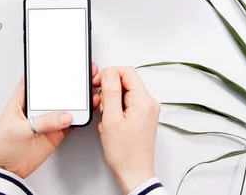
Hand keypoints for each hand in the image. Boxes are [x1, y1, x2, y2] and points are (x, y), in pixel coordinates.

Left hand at [0, 64, 99, 178]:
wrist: (5, 171)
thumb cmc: (1, 146)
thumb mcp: (20, 130)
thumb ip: (43, 122)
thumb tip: (65, 116)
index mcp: (22, 99)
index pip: (34, 79)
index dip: (46, 69)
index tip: (61, 62)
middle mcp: (35, 107)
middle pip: (54, 91)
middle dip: (68, 82)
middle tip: (83, 75)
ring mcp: (46, 120)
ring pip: (65, 106)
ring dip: (77, 100)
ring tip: (89, 92)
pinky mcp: (55, 133)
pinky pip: (70, 123)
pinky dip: (79, 117)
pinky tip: (87, 111)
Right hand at [93, 67, 160, 193]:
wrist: (134, 173)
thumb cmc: (125, 153)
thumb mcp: (111, 119)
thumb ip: (110, 92)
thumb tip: (109, 72)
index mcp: (144, 101)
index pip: (126, 72)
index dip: (109, 74)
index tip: (97, 83)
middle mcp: (148, 103)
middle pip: (125, 81)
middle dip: (109, 91)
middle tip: (101, 106)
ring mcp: (146, 110)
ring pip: (124, 93)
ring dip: (110, 102)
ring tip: (106, 119)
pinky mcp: (142, 117)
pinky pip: (126, 104)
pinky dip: (115, 110)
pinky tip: (110, 123)